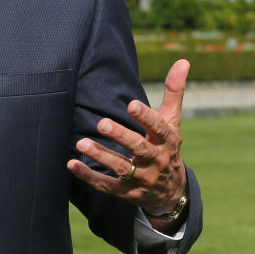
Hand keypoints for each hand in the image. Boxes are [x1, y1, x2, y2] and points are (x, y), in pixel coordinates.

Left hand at [67, 59, 188, 223]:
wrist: (172, 191)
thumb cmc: (167, 146)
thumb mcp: (172, 121)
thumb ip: (173, 92)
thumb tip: (183, 60)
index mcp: (167, 140)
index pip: (158, 127)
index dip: (145, 117)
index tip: (131, 104)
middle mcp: (156, 160)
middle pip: (139, 148)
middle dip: (121, 136)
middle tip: (102, 123)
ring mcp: (141, 178)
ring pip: (121, 168)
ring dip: (101, 155)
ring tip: (81, 143)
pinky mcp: (126, 192)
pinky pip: (106, 186)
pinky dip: (89, 176)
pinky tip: (71, 165)